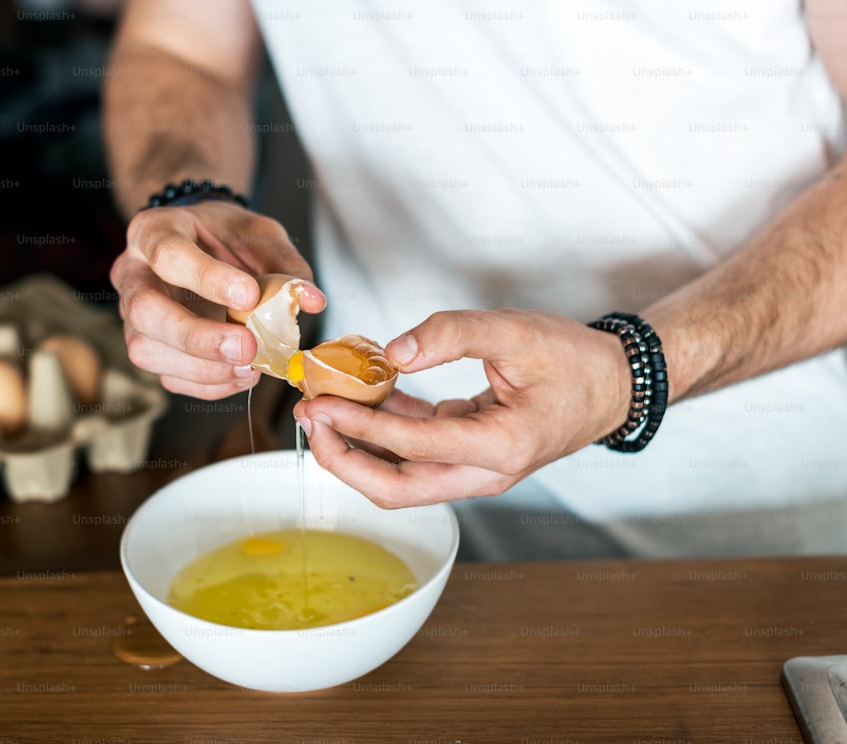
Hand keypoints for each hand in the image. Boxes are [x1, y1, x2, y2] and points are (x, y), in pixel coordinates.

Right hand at [109, 200, 325, 398]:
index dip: (207, 279)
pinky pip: (168, 377)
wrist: (203, 245)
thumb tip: (312, 300)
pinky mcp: (150, 347)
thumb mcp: (259, 233)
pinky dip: (209, 384)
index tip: (250, 296)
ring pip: (147, 351)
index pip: (168, 255)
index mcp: (154, 232)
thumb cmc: (225, 236)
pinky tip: (240, 375)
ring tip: (249, 366)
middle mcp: (133, 274)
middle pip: (145, 311)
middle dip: (197, 337)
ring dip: (203, 368)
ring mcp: (135, 316)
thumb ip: (284, 263)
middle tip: (247, 348)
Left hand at [292, 309, 632, 506]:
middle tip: (311, 419)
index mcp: (501, 447)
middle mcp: (485, 472)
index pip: (414, 446)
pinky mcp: (468, 457)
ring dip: (358, 449)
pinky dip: (384, 430)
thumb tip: (392, 353)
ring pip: (401, 479)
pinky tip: (363, 396)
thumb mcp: (516, 331)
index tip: (321, 405)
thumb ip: (452, 334)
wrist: (613, 385)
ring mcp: (475, 471)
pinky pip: (414, 454)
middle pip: (397, 488)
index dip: (362, 427)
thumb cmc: (574, 361)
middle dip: (345, 460)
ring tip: (323, 409)